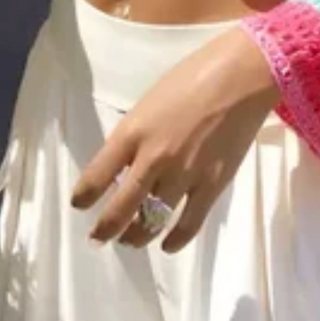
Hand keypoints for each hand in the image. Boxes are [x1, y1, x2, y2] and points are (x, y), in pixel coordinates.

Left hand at [71, 26, 279, 253]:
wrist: (240, 78)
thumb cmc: (192, 76)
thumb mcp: (150, 102)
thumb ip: (137, 134)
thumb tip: (128, 163)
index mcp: (133, 131)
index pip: (97, 174)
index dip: (84, 195)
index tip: (78, 204)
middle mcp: (153, 159)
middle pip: (120, 207)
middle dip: (105, 229)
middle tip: (97, 237)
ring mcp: (183, 176)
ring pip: (152, 221)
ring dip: (136, 236)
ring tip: (129, 241)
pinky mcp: (212, 187)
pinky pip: (188, 224)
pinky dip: (175, 240)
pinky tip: (167, 244)